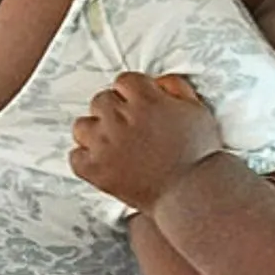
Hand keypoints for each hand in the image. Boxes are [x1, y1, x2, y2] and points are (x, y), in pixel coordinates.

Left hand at [71, 73, 223, 212]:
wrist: (192, 194)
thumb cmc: (198, 153)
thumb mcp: (196, 110)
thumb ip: (175, 87)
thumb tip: (157, 80)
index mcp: (144, 100)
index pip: (124, 81)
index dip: (133, 93)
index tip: (140, 106)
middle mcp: (120, 118)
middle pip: (101, 100)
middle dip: (115, 111)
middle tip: (131, 129)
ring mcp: (104, 144)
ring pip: (82, 126)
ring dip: (96, 132)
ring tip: (114, 144)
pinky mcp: (95, 169)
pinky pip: (76, 156)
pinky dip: (87, 159)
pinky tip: (104, 162)